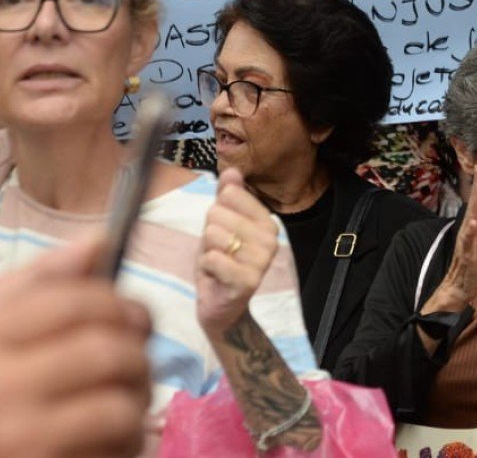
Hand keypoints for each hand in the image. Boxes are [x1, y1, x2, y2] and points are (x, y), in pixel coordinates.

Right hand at [0, 238, 152, 457]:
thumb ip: (32, 283)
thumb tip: (99, 240)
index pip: (77, 302)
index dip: (122, 303)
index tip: (132, 316)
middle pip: (107, 353)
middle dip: (139, 353)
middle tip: (138, 360)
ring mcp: (17, 441)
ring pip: (116, 410)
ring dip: (137, 404)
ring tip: (128, 402)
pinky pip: (107, 456)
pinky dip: (123, 446)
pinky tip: (110, 440)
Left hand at [196, 167, 279, 335]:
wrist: (221, 306)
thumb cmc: (220, 262)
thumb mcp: (220, 225)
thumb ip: (227, 197)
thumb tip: (232, 170)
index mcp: (267, 222)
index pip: (229, 195)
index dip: (215, 214)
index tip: (223, 233)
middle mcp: (270, 239)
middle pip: (217, 213)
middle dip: (208, 234)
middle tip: (218, 252)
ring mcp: (261, 261)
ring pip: (213, 234)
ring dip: (206, 252)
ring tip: (217, 264)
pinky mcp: (247, 281)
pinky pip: (212, 258)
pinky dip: (205, 267)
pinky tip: (215, 277)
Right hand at [423, 167, 476, 314]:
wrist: (459, 288)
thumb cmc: (471, 260)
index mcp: (474, 227)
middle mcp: (468, 231)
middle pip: (473, 206)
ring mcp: (466, 243)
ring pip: (470, 221)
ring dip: (475, 205)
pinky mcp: (468, 256)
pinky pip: (469, 243)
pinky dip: (472, 232)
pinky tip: (475, 223)